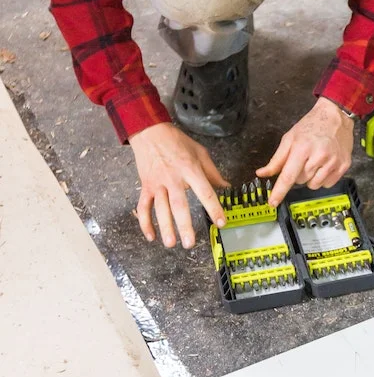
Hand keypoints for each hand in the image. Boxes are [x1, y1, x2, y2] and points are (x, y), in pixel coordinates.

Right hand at [129, 122, 228, 248]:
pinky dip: (145, 223)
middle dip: (184, 225)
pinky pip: (143, 207)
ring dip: (165, 227)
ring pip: (160, 208)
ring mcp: (157, 183)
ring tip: (171, 244)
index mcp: (190, 169)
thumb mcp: (200, 152)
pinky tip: (151, 236)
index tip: (221, 222)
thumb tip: (226, 186)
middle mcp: (173, 178)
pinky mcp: (145, 186)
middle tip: (190, 243)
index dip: (214, 208)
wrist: (151, 132)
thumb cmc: (178, 142)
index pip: (205, 191)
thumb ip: (213, 172)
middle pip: (179, 205)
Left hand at [256, 97, 353, 206]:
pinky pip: (327, 184)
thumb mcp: (290, 138)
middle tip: (303, 159)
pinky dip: (323, 178)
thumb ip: (276, 159)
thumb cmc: (311, 126)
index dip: (279, 192)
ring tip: (314, 161)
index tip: (272, 202)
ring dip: (311, 178)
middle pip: (300, 181)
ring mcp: (333, 162)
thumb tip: (262, 173)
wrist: (335, 116)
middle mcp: (319, 156)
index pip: (288, 176)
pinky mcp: (343, 166)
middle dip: (298, 173)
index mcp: (302, 148)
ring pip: (313, 185)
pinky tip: (324, 164)